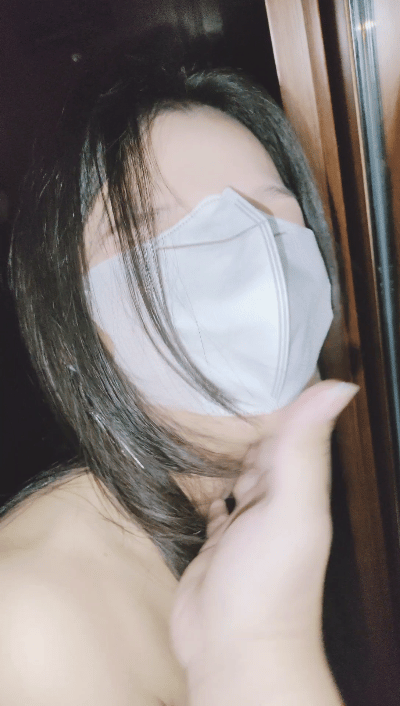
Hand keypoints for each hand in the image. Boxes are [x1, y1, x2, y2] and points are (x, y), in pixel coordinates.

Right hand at [170, 380, 358, 669]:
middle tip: (208, 382)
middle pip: (257, 447)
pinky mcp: (212, 540)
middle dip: (238, 419)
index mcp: (296, 484)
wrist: (234, 649)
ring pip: (232, 472)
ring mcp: (242, 520)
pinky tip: (186, 469)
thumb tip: (338, 386)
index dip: (273, 397)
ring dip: (218, 450)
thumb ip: (306, 448)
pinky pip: (208, 502)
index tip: (249, 361)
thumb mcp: (293, 507)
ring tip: (193, 415)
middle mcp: (273, 498)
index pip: (289, 428)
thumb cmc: (269, 583)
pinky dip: (200, 485)